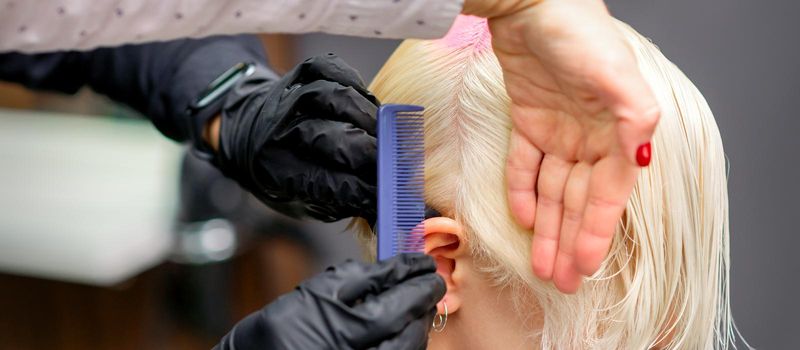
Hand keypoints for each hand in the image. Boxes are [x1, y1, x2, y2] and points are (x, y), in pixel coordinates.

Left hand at [214, 54, 378, 221]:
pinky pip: (330, 67)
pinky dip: (354, 81)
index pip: (325, 183)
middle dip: (367, 152)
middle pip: (327, 138)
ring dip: (365, 116)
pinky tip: (367, 101)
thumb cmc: (288, 173)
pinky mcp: (299, 72)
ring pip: (331, 97)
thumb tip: (387, 201)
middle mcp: (276, 132)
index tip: (388, 193)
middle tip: (393, 162)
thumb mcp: (306, 201)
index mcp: (275, 173)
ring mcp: (286, 97)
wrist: (250, 133)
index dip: (361, 189)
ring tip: (384, 131)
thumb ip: (345, 201)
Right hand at [214, 254, 445, 349]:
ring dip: (418, 326)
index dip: (410, 278)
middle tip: (432, 282)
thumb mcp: (308, 296)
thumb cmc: (272, 333)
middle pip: (404, 330)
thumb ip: (349, 280)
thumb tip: (387, 269)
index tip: (422, 263)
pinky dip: (406, 345)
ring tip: (421, 305)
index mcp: (337, 329)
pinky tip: (406, 330)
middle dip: (421, 303)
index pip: (390, 301)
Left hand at [464, 0, 659, 291]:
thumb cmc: (577, 31)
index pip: (607, 194)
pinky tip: (522, 216)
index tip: (587, 267)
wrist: (530, 4)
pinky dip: (522, 189)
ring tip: (540, 264)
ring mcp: (558, 130)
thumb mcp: (615, 72)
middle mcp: (589, 137)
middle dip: (570, 242)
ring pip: (552, 190)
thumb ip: (635, 115)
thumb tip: (645, 159)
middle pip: (578, 201)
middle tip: (560, 280)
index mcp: (616, 132)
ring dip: (547, 226)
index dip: (597, 231)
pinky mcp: (529, 120)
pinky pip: (525, 164)